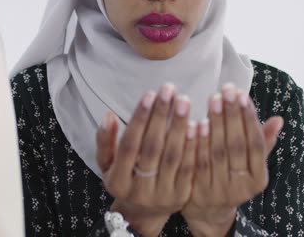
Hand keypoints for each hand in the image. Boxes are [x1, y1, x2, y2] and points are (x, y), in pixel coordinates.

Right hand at [96, 84, 197, 236]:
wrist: (143, 213)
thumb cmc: (124, 180)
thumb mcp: (107, 164)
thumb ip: (105, 141)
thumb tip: (108, 115)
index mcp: (118, 182)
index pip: (129, 145)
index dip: (139, 119)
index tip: (149, 94)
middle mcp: (138, 191)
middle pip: (152, 148)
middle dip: (161, 116)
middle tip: (169, 90)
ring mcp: (162, 196)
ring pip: (172, 157)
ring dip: (180, 126)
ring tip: (184, 101)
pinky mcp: (181, 196)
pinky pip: (189, 168)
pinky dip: (194, 145)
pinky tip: (198, 124)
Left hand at [182, 83, 283, 236]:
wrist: (207, 211)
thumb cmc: (232, 178)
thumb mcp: (250, 165)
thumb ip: (262, 142)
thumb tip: (279, 119)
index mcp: (258, 179)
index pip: (255, 143)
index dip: (248, 118)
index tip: (242, 94)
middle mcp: (241, 187)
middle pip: (236, 146)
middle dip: (231, 115)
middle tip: (226, 90)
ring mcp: (218, 191)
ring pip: (217, 153)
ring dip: (215, 124)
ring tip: (213, 100)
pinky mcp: (197, 192)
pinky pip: (197, 163)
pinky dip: (197, 142)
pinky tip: (195, 122)